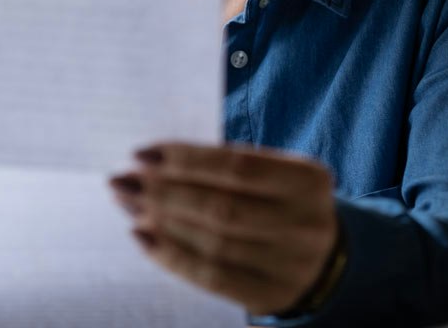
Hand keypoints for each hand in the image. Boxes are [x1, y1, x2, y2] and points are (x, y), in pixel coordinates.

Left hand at [109, 142, 338, 314]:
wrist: (325, 258)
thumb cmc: (280, 200)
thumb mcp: (273, 174)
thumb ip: (227, 167)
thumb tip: (153, 161)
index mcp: (308, 180)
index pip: (237, 165)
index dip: (185, 159)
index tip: (141, 153)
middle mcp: (305, 223)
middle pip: (221, 207)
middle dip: (163, 192)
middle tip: (122, 180)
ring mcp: (290, 264)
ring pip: (213, 243)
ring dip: (161, 222)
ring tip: (128, 204)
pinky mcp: (270, 295)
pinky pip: (212, 277)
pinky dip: (172, 256)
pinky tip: (143, 238)